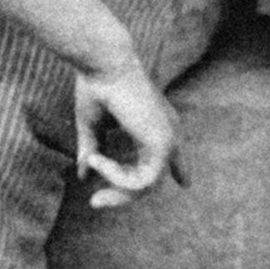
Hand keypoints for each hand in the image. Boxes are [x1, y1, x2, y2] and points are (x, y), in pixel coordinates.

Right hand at [72, 57, 178, 210]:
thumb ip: (93, 151)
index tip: (186, 184)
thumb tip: (83, 176)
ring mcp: (168, 140)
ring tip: (93, 163)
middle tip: (95, 203)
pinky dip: (116, 177)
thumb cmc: (96, 87)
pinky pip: (141, 181)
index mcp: (156, 122)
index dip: (179, 169)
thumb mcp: (92, 126)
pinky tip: (99, 160)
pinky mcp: (163, 145)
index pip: (173, 153)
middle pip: (149, 179)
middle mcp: (167, 131)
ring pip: (146, 186)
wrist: (103, 65)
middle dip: (121, 195)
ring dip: (115, 187)